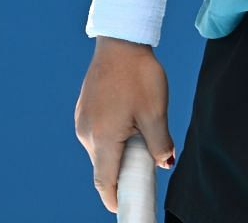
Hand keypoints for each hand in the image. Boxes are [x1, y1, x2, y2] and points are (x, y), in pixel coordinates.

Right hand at [75, 38, 175, 215]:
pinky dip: (113, 137)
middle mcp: (86, 133)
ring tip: (142, 133)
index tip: (126, 207)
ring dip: (119, 152)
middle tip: (147, 165)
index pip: (105, 181)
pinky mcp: (84, 110)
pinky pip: (98, 133)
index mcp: (103, 138)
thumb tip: (164, 163)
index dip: (115, 198)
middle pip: (104, 166)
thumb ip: (159, 143)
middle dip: (123, 171)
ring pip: (101, 149)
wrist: (121, 41)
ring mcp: (83, 120)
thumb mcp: (155, 112)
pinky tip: (130, 120)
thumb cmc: (138, 75)